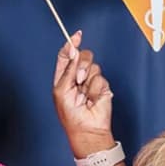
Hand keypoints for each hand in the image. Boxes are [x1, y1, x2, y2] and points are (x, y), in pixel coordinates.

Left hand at [50, 30, 115, 150]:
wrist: (86, 129)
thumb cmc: (70, 115)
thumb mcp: (61, 90)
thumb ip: (67, 69)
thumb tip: (73, 51)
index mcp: (64, 76)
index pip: (67, 55)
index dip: (71, 44)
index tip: (76, 36)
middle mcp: (77, 76)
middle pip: (82, 56)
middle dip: (81, 64)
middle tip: (78, 79)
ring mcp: (90, 81)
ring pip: (93, 66)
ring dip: (87, 80)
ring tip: (83, 95)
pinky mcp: (102, 86)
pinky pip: (100, 78)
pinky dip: (94, 90)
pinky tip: (91, 100)